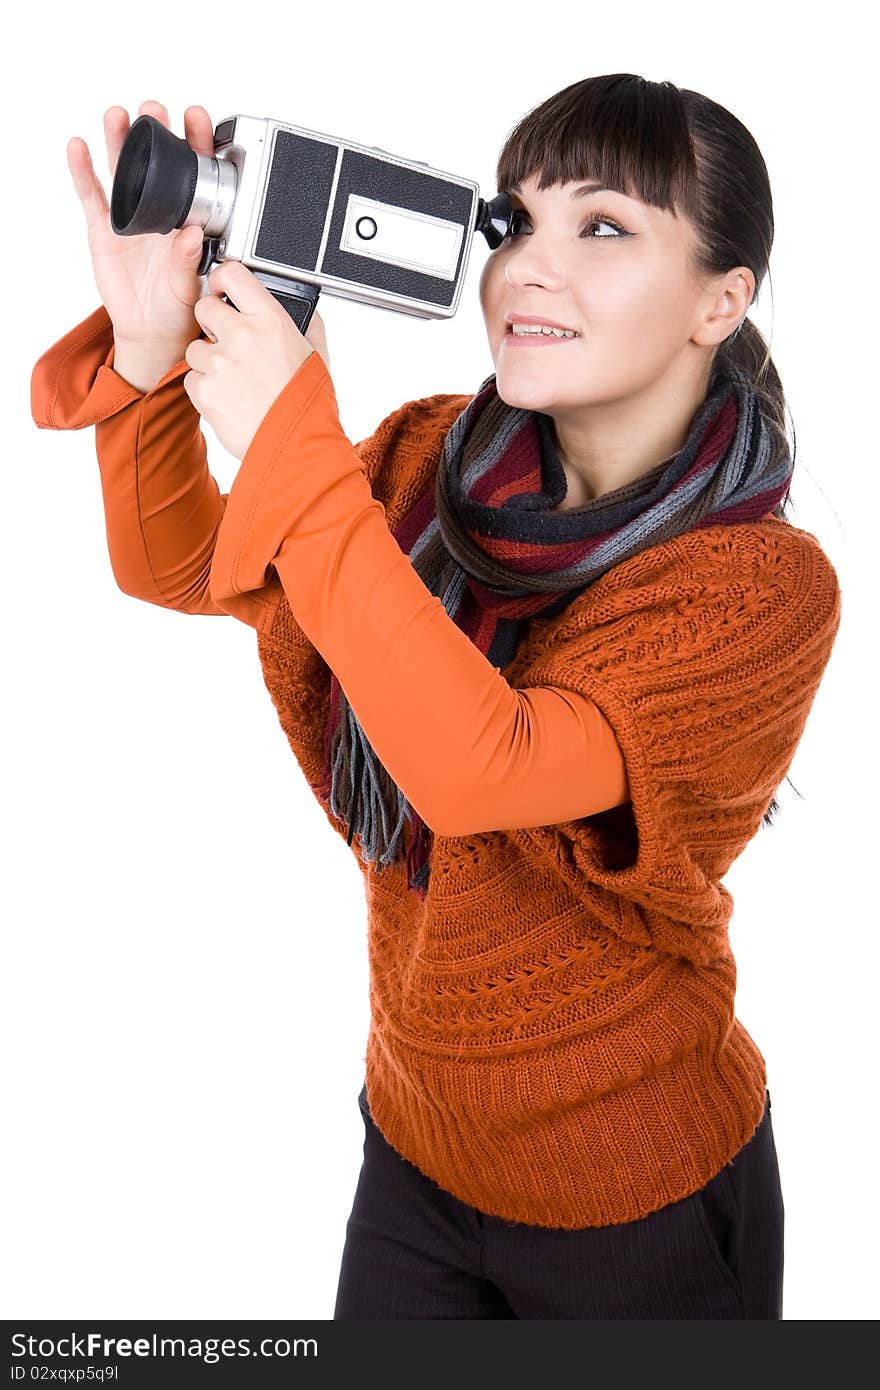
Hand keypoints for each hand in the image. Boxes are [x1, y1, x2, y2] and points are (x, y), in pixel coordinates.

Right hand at [68, 101, 215, 351]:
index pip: (194, 172)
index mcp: (188, 217)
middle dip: (155, 131)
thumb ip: (188, 261)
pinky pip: (92, 195)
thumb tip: (191, 236)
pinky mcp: (104, 229)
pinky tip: (78, 147)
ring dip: (119, 140)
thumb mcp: (189, 287)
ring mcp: (131, 215)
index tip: (195, 118)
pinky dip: (82, 170)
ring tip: (117, 116)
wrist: (151, 332)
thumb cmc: (178, 308)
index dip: (195, 142)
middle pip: (156, 161)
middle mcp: (160, 209)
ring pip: (122, 169)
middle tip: (153, 110)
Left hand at [183, 260, 331, 460]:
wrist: (295, 445)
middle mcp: (242, 335)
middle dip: (211, 325)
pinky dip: (204, 390)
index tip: (221, 291)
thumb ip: (307, 324)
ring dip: (208, 361)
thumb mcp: (317, 354)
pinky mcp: (204, 389)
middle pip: (204, 308)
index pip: (231, 274)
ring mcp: (219, 362)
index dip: (221, 281)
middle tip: (228, 345)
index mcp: (270, 319)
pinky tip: (228, 400)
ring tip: (233, 381)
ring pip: (194, 347)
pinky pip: (191, 379)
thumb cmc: (307, 402)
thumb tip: (302, 307)